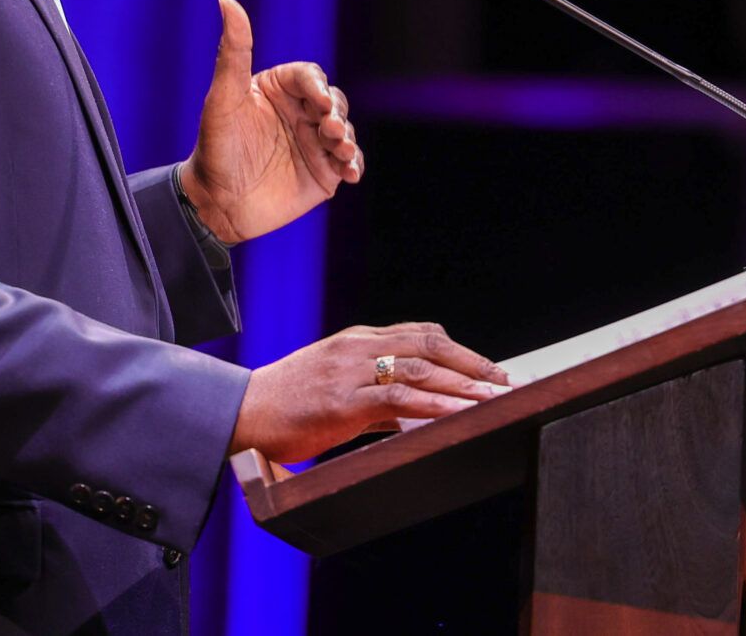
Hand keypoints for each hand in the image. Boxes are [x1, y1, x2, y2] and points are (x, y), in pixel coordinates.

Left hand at [180, 0, 360, 245]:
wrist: (216, 204)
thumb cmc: (215, 147)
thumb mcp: (223, 98)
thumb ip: (232, 51)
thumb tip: (226, 0)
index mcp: (278, 89)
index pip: (309, 76)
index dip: (317, 86)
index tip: (317, 102)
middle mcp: (300, 112)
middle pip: (333, 100)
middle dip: (336, 113)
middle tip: (329, 129)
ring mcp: (314, 143)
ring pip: (345, 130)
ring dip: (347, 138)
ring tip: (339, 150)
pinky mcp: (324, 172)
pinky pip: (349, 162)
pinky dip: (354, 164)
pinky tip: (349, 172)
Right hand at [231, 323, 512, 463]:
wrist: (241, 413)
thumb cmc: (286, 406)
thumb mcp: (336, 391)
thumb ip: (376, 398)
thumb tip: (415, 413)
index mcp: (357, 340)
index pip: (421, 332)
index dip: (460, 350)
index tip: (488, 368)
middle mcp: (358, 346)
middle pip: (430, 342)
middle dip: (473, 362)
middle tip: (505, 381)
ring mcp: (350, 369)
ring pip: (420, 365)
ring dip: (463, 383)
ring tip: (494, 397)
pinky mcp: (343, 399)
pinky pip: (399, 396)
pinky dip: (435, 403)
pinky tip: (458, 412)